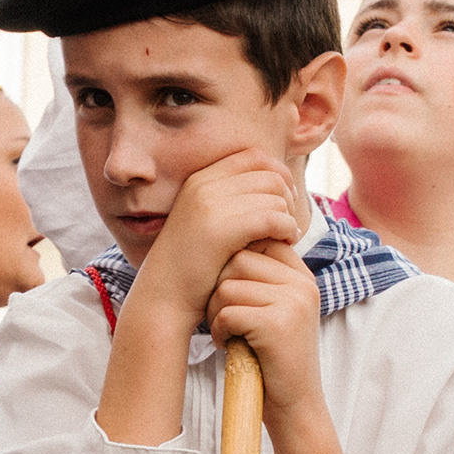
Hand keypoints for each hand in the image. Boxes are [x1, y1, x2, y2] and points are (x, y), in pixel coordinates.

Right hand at [133, 147, 307, 318]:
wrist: (163, 296)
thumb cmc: (192, 265)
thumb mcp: (206, 221)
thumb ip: (232, 199)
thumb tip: (279, 184)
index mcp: (200, 179)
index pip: (255, 157)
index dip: (279, 173)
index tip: (286, 198)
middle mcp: (203, 186)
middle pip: (269, 174)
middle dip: (289, 196)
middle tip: (290, 221)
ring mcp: (209, 206)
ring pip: (274, 196)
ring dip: (289, 216)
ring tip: (289, 236)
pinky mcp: (220, 231)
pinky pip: (272, 218)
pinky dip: (287, 229)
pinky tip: (286, 242)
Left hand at [206, 237, 326, 422]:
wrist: (295, 405)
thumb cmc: (274, 359)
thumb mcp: (276, 312)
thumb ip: (262, 281)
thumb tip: (224, 247)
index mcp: (302, 277)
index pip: (259, 240)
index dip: (233, 262)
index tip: (230, 292)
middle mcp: (302, 284)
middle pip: (238, 259)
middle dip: (219, 288)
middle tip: (223, 316)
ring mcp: (293, 302)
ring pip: (228, 286)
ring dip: (217, 312)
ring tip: (229, 333)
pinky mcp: (278, 324)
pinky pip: (228, 312)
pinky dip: (220, 331)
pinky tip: (230, 346)